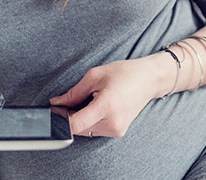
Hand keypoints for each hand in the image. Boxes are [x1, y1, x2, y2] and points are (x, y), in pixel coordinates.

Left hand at [50, 54, 169, 137]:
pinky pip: (95, 130)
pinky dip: (92, 120)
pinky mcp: (118, 132)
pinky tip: (101, 107)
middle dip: (72, 115)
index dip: (61, 120)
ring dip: (83, 118)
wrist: (149, 79)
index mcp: (106, 106)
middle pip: (78, 127)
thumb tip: (56, 103)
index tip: (57, 111)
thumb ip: (73, 92)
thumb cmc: (124, 73)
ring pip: (86, 130)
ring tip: (95, 100)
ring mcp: (116, 130)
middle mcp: (112, 122)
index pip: (75, 124)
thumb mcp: (95, 75)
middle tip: (81, 98)